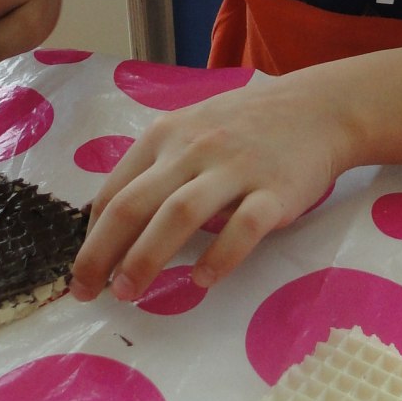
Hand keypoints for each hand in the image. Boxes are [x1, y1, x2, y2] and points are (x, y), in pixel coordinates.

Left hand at [70, 74, 347, 301]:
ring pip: (179, 215)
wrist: (319, 108)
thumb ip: (156, 166)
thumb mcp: (192, 129)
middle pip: (134, 204)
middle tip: (87, 291)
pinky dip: (220, 256)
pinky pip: (243, 227)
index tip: (82, 272)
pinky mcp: (275, 191)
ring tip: (128, 292)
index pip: (114, 191)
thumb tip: (112, 222)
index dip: (91, 237)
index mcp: (166, 136)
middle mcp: (193, 149)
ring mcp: (235, 169)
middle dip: (102, 253)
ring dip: (146, 258)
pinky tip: (203, 281)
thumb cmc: (247, 125)